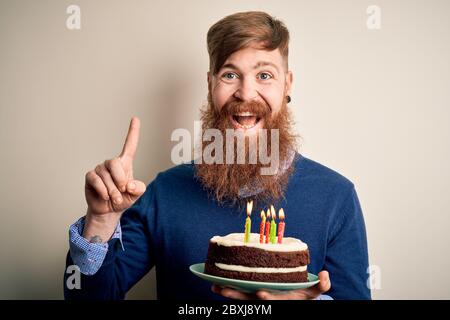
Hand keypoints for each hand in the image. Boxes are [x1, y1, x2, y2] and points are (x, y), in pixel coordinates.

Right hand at [84, 117, 145, 216]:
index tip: (136, 118)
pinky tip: (105, 196)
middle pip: (115, 162)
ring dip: (112, 191)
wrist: (109, 210)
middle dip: (120, 179)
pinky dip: (103, 190)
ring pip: (106, 176)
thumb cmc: (123, 198)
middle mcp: (112, 163)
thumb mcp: (135, 194)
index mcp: (125, 164)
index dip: (133, 132)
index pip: (130, 145)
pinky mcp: (90, 177)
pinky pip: (96, 180)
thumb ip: (138, 188)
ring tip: (114, 198)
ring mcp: (100, 169)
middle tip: (122, 191)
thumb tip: (130, 184)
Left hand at [211, 271, 330, 299]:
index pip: (273, 301)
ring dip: (228, 294)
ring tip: (215, 287)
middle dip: (238, 297)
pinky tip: (214, 285)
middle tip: (226, 291)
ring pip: (241, 299)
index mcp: (281, 300)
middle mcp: (266, 301)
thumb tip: (326, 274)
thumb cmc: (302, 297)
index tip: (261, 294)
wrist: (293, 303)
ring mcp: (256, 300)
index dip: (267, 299)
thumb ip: (321, 285)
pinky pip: (237, 295)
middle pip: (250, 301)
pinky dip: (226, 290)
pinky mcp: (249, 297)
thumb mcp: (314, 293)